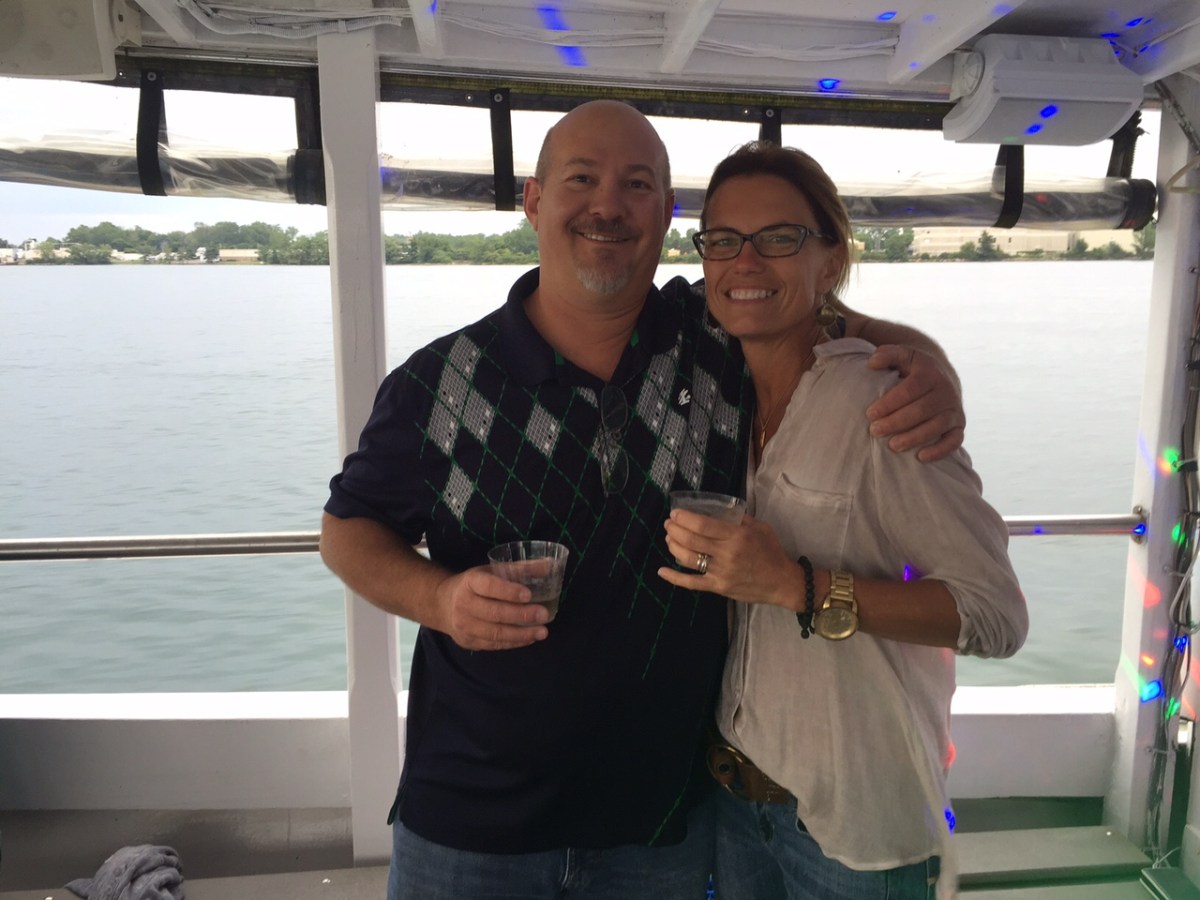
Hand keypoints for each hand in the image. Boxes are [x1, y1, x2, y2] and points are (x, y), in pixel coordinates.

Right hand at [435, 565, 549, 650]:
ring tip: (542, 632)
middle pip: (494, 613)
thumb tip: (550, 565)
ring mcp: (464, 626)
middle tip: (543, 615)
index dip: (508, 591)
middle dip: (521, 615)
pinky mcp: (468, 642)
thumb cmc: (474, 585)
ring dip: (521, 634)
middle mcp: (464, 604)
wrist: (443, 604)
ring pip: (495, 633)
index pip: (488, 586)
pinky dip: (514, 642)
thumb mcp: (491, 571)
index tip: (529, 594)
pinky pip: (494, 644)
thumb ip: (519, 569)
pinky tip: (530, 638)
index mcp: (470, 582)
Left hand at [657, 510, 803, 609]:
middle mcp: (727, 553)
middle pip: (692, 540)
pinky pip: (692, 583)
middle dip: (675, 529)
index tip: (675, 513)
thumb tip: (718, 508)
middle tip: (668, 523)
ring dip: (673, 547)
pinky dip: (675, 578)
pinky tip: (661, 571)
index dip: (685, 518)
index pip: (703, 525)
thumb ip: (739, 518)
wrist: (782, 582)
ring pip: (688, 559)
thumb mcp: (760, 527)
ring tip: (669, 538)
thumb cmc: (771, 552)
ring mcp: (721, 572)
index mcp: (737, 536)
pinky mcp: (718, 587)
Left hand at [866, 345, 964, 462]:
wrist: (942, 377)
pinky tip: (921, 457)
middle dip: (896, 422)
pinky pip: (954, 440)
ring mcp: (954, 409)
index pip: (909, 390)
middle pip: (921, 410)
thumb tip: (872, 363)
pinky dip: (940, 450)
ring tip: (892, 446)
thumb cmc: (914, 370)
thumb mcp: (903, 356)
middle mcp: (946, 391)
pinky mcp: (959, 425)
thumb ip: (887, 354)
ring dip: (914, 438)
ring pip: (936, 426)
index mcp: (930, 373)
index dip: (889, 403)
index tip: (870, 414)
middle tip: (875, 431)